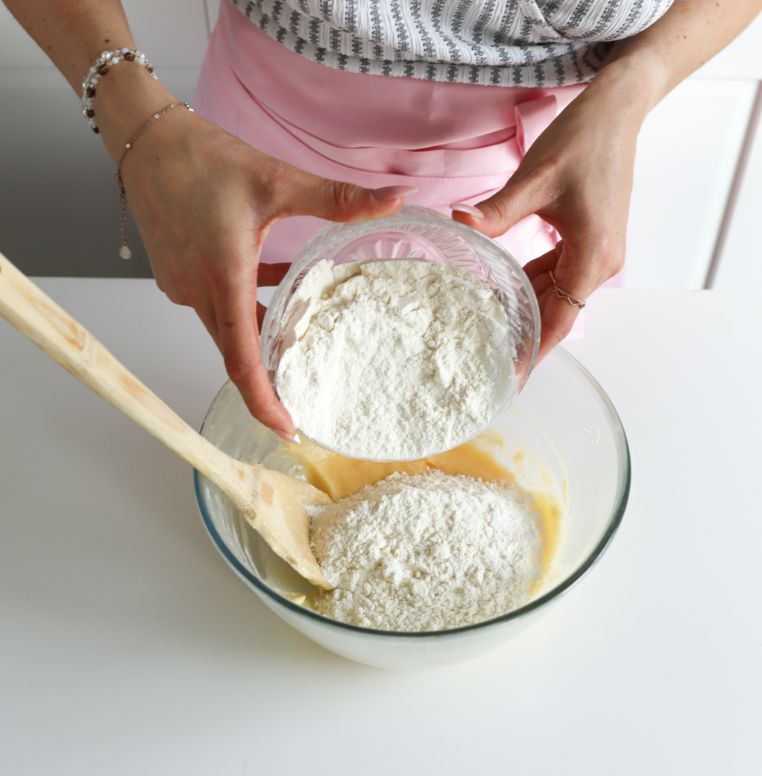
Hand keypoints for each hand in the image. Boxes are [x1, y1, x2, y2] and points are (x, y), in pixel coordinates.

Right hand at [120, 110, 411, 439]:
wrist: (146, 138)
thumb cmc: (203, 157)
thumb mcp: (277, 180)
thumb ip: (337, 199)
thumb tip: (394, 200)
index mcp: (223, 278)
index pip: (242, 360)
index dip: (264, 401)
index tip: (288, 428)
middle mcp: (198, 291)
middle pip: (237, 352)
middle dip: (269, 378)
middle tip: (304, 392)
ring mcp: (182, 284)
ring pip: (227, 328)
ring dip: (259, 337)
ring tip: (297, 341)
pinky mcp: (177, 273)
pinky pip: (217, 304)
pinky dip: (246, 305)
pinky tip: (275, 282)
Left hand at [453, 66, 647, 361]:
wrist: (617, 109)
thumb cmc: (583, 139)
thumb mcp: (534, 179)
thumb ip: (497, 211)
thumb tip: (458, 222)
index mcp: (592, 256)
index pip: (559, 320)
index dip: (535, 351)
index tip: (512, 376)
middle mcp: (600, 262)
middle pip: (557, 312)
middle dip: (525, 335)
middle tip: (486, 357)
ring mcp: (597, 252)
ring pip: (556, 293)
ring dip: (526, 308)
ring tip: (489, 330)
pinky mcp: (589, 239)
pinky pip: (558, 272)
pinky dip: (532, 282)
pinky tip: (504, 289)